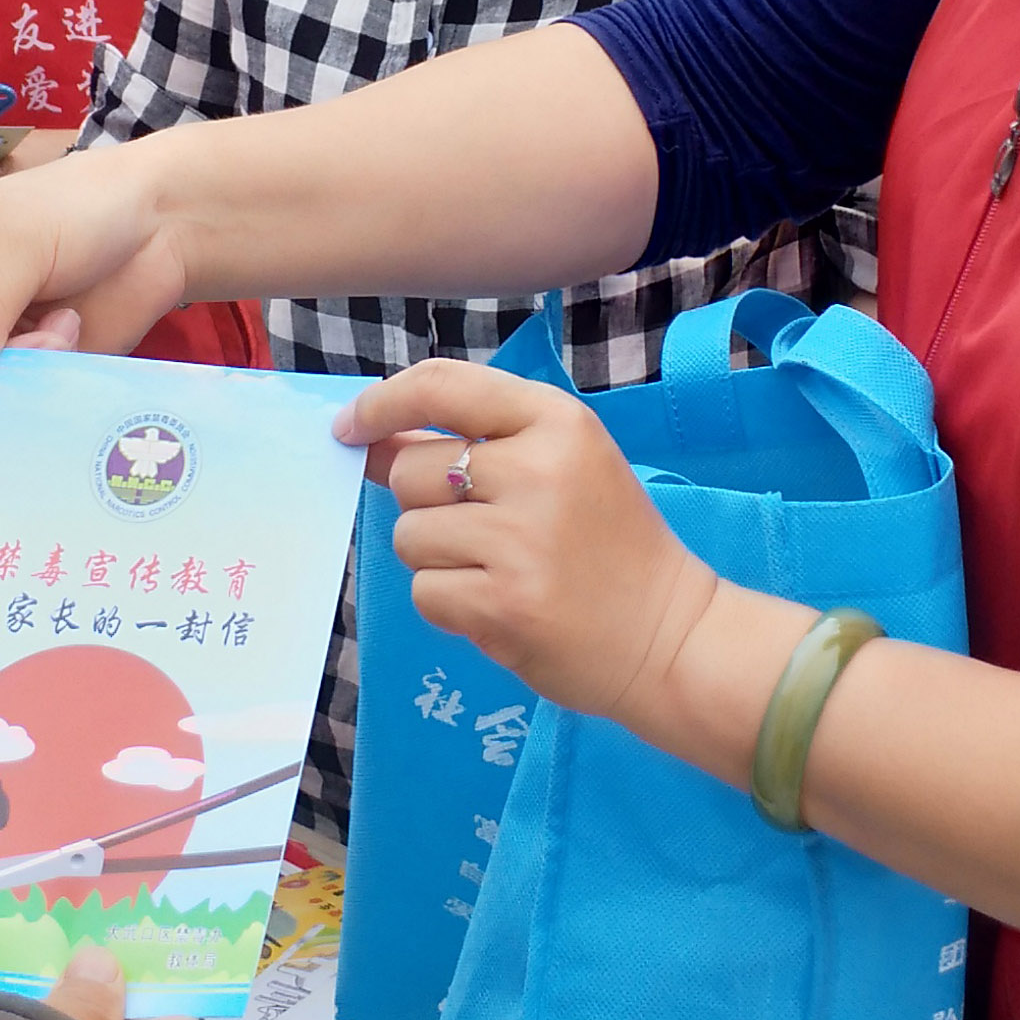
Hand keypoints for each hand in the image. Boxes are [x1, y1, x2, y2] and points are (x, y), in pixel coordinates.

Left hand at [339, 361, 728, 723]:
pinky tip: (502, 607)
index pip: (442, 385)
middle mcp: (538, 469)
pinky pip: (425, 593)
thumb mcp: (560, 466)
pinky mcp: (503, 603)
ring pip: (410, 536)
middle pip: (411, 471)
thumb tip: (371, 439)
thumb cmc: (608, 545)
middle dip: (426, 505)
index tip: (350, 426)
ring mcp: (520, 539)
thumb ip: (473, 444)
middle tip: (484, 532)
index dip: (381, 404)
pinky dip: (451, 605)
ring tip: (501, 572)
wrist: (670, 635)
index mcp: (557, 421)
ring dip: (439, 560)